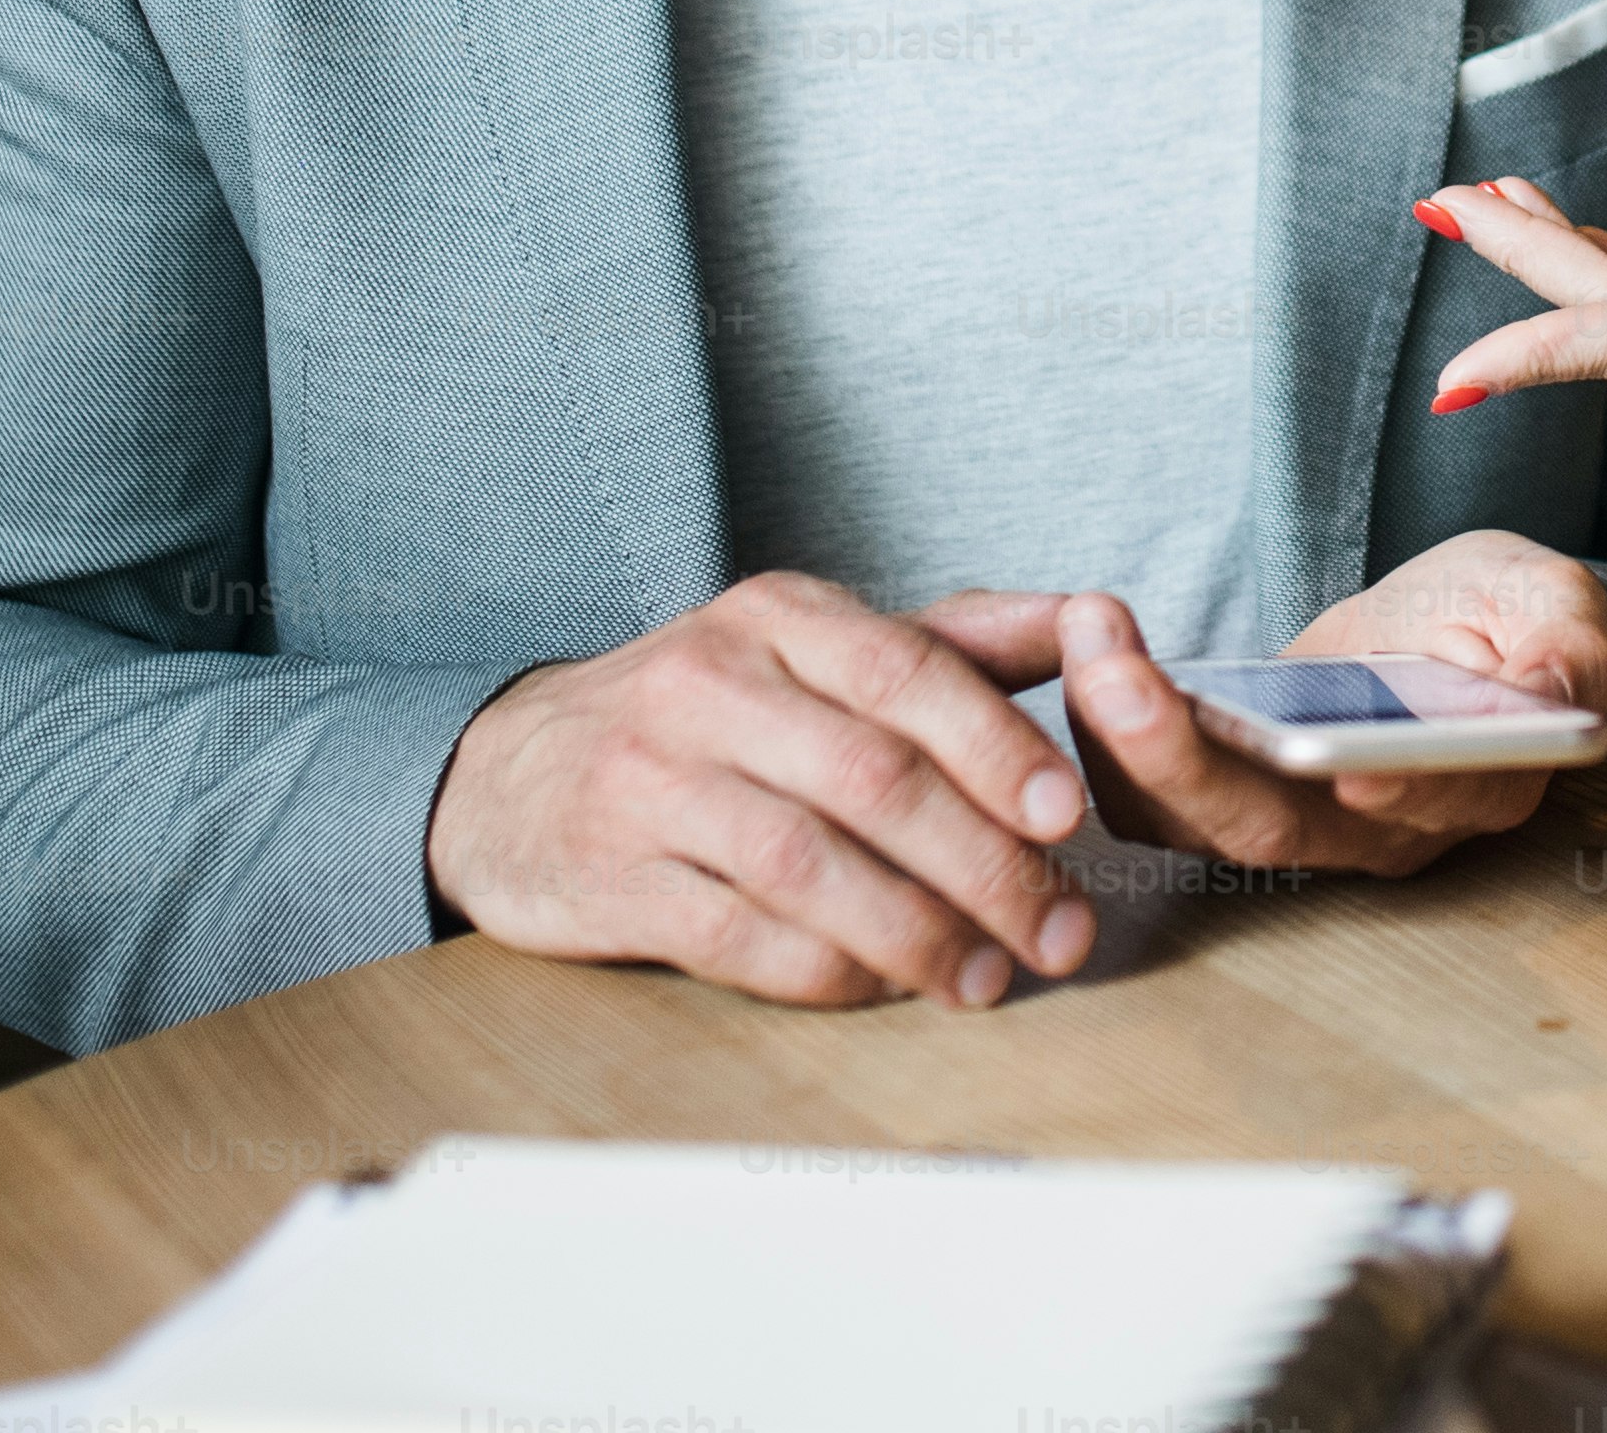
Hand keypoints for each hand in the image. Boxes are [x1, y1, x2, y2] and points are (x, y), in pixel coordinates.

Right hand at [424, 573, 1096, 1009]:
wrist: (508, 774)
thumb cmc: (707, 714)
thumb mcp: (814, 648)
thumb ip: (956, 641)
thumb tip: (1098, 621)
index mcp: (778, 617)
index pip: (907, 672)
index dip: (997, 746)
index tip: (1072, 815)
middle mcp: (707, 685)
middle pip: (871, 778)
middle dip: (983, 864)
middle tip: (1061, 928)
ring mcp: (649, 783)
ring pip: (809, 865)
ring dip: (917, 933)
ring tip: (990, 976)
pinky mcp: (610, 878)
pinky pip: (740, 936)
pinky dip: (828, 972)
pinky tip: (887, 989)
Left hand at [1047, 531, 1606, 875]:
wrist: (1450, 627)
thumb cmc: (1509, 617)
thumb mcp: (1559, 604)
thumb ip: (1568, 649)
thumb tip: (1562, 696)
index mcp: (1474, 788)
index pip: (1419, 807)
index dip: (1376, 791)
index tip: (1336, 765)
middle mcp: (1378, 830)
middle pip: (1270, 826)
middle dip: (1183, 753)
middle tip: (1117, 670)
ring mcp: (1299, 822)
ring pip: (1196, 818)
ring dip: (1124, 738)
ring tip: (1089, 643)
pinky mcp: (1236, 796)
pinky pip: (1155, 798)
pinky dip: (1104, 740)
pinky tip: (1082, 656)